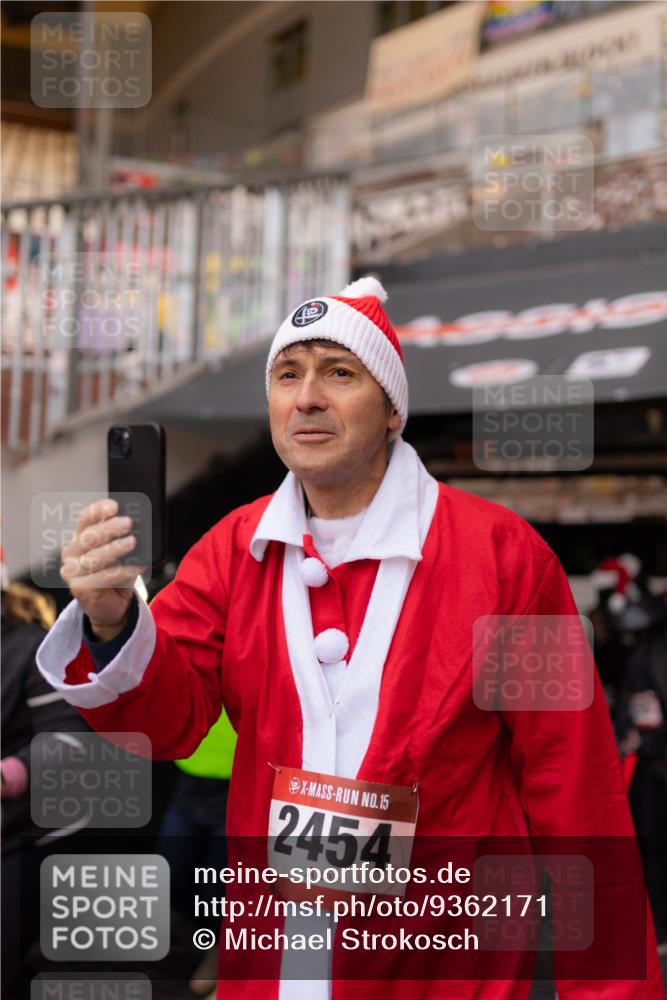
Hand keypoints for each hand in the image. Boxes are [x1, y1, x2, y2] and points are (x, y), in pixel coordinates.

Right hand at [60, 498, 146, 640]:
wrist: (113, 604)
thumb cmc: (117, 572)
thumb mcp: (123, 552)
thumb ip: (125, 538)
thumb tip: (138, 525)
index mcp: (80, 537)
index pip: (85, 519)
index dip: (98, 511)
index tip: (114, 506)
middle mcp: (72, 552)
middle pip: (89, 537)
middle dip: (109, 528)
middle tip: (128, 523)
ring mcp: (72, 571)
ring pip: (94, 557)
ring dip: (115, 549)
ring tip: (132, 542)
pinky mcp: (79, 588)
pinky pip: (102, 577)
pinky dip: (122, 570)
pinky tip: (137, 566)